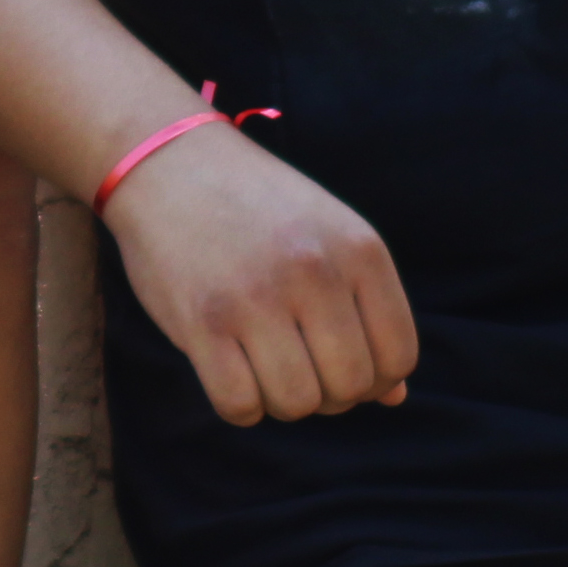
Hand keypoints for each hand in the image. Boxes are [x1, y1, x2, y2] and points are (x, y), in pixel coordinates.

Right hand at [101, 129, 418, 423]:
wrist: (169, 160)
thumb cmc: (256, 206)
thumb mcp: (330, 237)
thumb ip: (367, 310)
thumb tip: (395, 397)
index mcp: (359, 251)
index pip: (398, 358)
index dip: (374, 379)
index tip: (338, 361)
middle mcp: (315, 273)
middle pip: (351, 388)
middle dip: (327, 395)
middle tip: (296, 365)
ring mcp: (257, 298)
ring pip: (297, 404)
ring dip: (280, 400)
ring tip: (261, 365)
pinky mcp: (201, 321)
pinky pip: (239, 406)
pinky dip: (239, 404)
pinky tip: (229, 370)